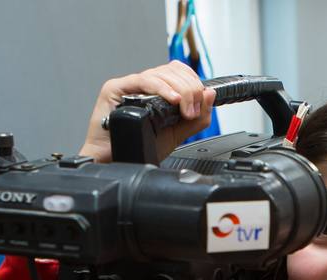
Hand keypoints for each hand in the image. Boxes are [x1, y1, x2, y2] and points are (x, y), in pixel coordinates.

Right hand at [79, 61, 216, 163]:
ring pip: (160, 73)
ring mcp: (130, 85)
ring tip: (184, 110)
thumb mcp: (177, 134)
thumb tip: (210, 94)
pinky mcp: (116, 88)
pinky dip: (161, 88)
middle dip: (190, 89)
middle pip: (172, 70)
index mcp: (156, 91)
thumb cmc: (139, 148)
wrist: (116, 161)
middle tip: (192, 111)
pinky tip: (172, 100)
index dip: (193, 82)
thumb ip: (196, 117)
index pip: (179, 72)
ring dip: (180, 90)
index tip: (201, 102)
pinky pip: (142, 80)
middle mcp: (143, 85)